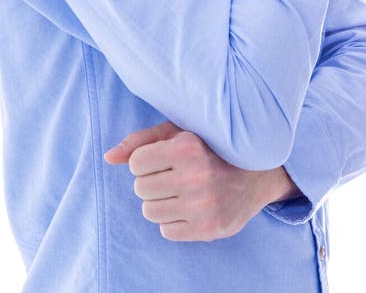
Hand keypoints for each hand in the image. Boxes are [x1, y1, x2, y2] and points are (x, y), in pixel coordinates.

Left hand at [103, 121, 295, 241]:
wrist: (257, 174)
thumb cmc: (208, 148)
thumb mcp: (179, 133)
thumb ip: (141, 142)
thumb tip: (108, 158)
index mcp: (187, 146)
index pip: (137, 163)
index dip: (145, 162)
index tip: (163, 159)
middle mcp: (196, 174)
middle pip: (141, 189)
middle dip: (152, 182)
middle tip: (175, 176)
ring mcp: (203, 204)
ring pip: (150, 211)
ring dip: (160, 203)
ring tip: (181, 191)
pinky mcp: (208, 228)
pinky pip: (166, 231)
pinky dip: (173, 221)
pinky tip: (190, 207)